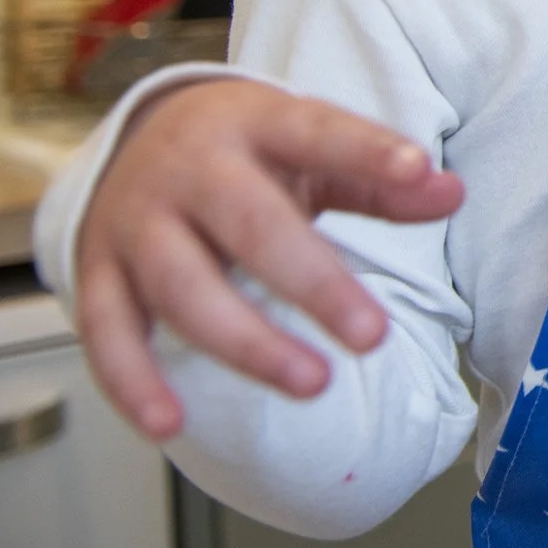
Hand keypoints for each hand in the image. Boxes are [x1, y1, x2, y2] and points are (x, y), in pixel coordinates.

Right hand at [72, 80, 463, 440]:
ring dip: (246, 342)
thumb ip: (378, 175)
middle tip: (373, 337)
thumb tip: (451, 193)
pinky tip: (171, 424)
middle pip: (250, 224)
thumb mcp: (312, 144)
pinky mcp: (96, 271)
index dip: (369, 151)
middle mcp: (190, 169)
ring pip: (183, 287)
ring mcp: (136, 221)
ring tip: (314, 384)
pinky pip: (107, 333)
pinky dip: (132, 382)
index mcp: (256, 123)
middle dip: (313, 282)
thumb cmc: (250, 153)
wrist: (136, 138)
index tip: (420, 171)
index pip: (318, 132)